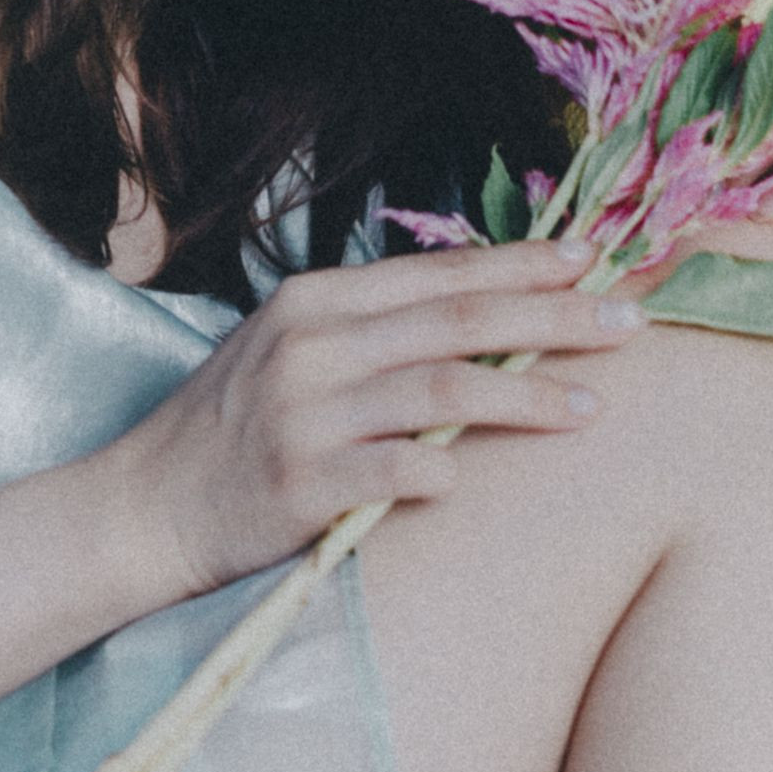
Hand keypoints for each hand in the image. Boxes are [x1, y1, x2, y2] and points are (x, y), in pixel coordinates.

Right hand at [112, 240, 644, 599]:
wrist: (143, 510)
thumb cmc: (230, 434)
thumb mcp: (289, 353)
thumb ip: (371, 329)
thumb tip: (484, 312)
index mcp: (315, 304)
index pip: (440, 275)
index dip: (523, 266)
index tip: (596, 262)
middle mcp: (311, 346)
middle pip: (459, 322)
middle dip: (554, 319)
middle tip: (629, 325)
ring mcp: (304, 414)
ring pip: (443, 392)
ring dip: (527, 398)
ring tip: (592, 408)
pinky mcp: (299, 485)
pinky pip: (395, 474)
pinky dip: (441, 475)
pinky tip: (472, 483)